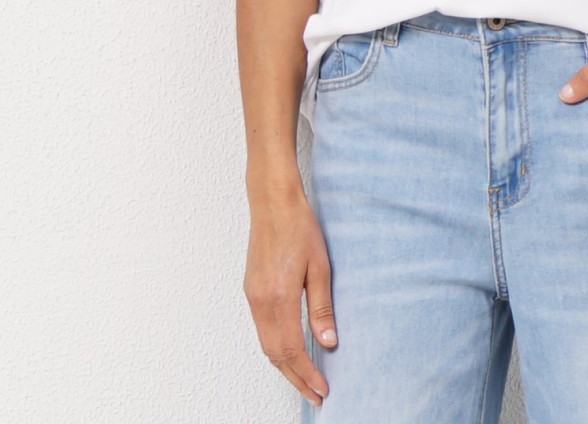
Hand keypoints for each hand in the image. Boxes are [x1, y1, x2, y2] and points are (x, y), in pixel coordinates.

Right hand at [243, 193, 337, 407]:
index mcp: (278, 298)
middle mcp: (260, 302)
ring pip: (265, 344)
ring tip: (306, 379)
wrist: (273, 202)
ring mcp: (252, 296)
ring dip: (284, 365)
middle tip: (315, 395)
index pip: (291, 350)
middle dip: (295, 378)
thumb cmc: (299, 227)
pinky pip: (261, 329)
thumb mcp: (320, 266)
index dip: (306, 375)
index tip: (322, 391)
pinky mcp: (251, 290)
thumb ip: (321, 307)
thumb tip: (328, 343)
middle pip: (275, 355)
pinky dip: (275, 347)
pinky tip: (290, 350)